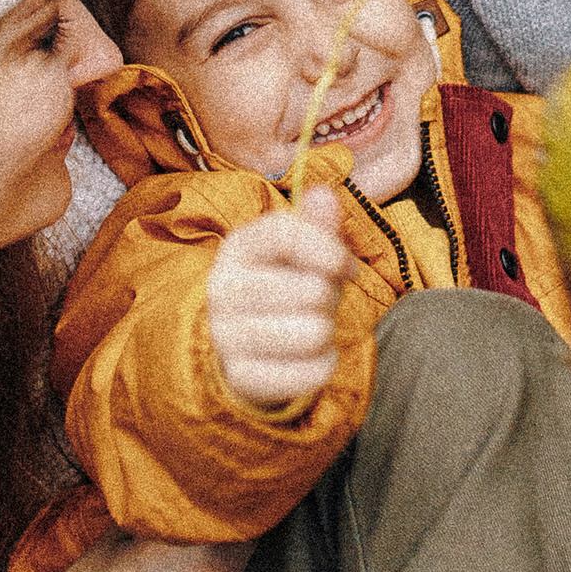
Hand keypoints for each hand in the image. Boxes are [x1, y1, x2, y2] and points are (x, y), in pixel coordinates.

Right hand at [207, 191, 352, 409]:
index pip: (286, 234)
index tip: (347, 267)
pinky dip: (323, 365)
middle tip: (317, 304)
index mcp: (238, 248)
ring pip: (314, 333)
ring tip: (309, 329)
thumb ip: (316, 225)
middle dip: (328, 298)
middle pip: (311, 289)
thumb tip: (324, 193)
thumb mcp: (298, 254)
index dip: (330, 249)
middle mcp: (223, 289)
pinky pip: (313, 372)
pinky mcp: (241, 378)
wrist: (241, 351)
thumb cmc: (281, 292)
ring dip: (326, 333)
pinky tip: (306, 358)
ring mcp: (226, 335)